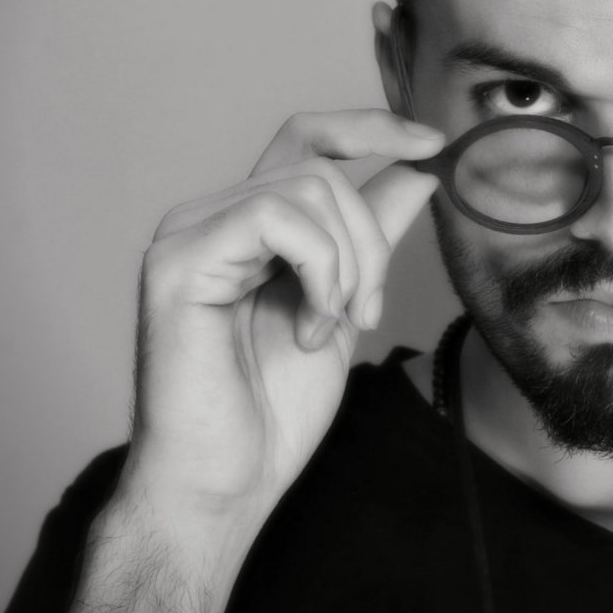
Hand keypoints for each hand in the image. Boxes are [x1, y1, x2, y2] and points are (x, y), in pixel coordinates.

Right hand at [120, 110, 443, 516]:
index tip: (433, 144)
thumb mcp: (345, 304)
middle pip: (319, 167)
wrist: (225, 483)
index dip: (372, 128)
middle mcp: (210, 216)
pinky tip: (307, 328)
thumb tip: (418, 171)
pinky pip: (276, 218)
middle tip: (368, 313)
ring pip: (307, 188)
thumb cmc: (272, 408)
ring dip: (348, 265)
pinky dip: (319, 271)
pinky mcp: (178, 260)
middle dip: (370, 239)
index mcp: (246, 224)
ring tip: (330, 329)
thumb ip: (371, 235)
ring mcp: (188, 233)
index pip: (308, 140)